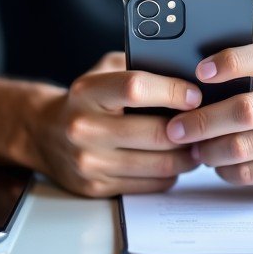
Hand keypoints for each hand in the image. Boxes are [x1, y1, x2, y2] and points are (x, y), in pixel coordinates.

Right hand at [30, 51, 202, 197]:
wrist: (45, 133)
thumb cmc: (85, 98)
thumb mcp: (103, 70)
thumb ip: (136, 65)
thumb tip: (182, 69)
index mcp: (88, 91)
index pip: (135, 88)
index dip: (171, 91)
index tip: (195, 94)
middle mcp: (86, 128)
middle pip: (154, 133)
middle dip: (190, 129)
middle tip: (207, 123)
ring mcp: (90, 162)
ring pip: (157, 164)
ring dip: (186, 156)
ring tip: (198, 144)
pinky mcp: (97, 188)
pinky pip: (148, 185)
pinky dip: (170, 174)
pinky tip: (175, 161)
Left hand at [165, 41, 252, 197]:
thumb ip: (249, 74)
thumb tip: (191, 82)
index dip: (232, 62)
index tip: (200, 72)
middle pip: (247, 109)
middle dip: (204, 120)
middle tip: (176, 127)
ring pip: (244, 146)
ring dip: (210, 150)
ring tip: (194, 148)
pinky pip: (252, 172)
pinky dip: (226, 170)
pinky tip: (218, 165)